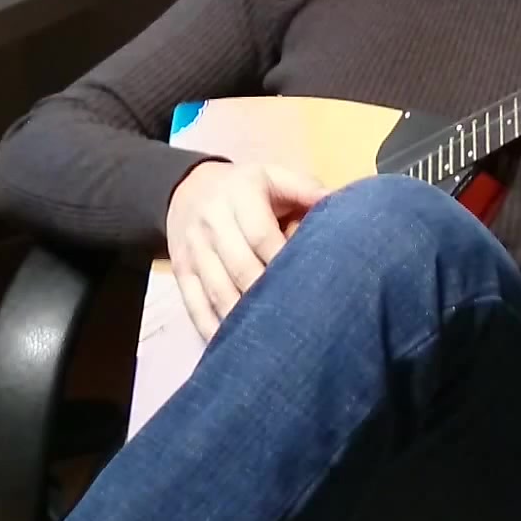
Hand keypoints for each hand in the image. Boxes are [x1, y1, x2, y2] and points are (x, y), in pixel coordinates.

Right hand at [166, 161, 326, 339]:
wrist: (188, 189)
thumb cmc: (245, 188)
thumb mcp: (273, 175)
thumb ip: (305, 188)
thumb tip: (337, 203)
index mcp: (240, 195)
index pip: (261, 235)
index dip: (283, 262)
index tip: (307, 285)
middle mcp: (213, 223)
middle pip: (240, 267)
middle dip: (266, 295)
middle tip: (296, 320)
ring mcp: (194, 250)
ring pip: (218, 290)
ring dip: (241, 317)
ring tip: (271, 340)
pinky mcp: (182, 271)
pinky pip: (194, 304)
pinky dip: (211, 327)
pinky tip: (232, 345)